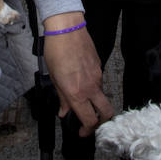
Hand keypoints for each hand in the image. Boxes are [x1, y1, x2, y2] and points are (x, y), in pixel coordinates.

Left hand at [43, 12, 112, 135]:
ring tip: (80, 97)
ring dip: (94, 102)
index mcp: (76, 93)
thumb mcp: (54, 77)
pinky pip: (99, 82)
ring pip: (102, 97)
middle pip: (106, 113)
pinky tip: (81, 80)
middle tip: (90, 123)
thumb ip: (62, 97)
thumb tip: (64, 111)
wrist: (66, 28)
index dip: (87, 130)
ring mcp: (97, 76)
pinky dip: (93, 87)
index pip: (89, 120)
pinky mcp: (99, 66)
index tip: (81, 131)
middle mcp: (90, 87)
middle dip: (101, 123)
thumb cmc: (56, 50)